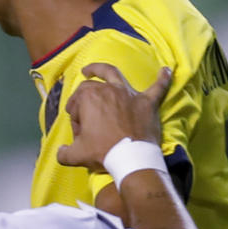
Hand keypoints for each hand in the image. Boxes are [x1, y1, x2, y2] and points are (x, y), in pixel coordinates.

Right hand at [55, 63, 171, 173]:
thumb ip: (64, 153)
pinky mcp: (147, 102)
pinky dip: (163, 79)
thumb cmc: (103, 152)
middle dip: (83, 101)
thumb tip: (60, 152)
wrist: (131, 159)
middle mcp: (108, 90)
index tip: (79, 133)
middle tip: (84, 117)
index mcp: (89, 98)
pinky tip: (167, 70)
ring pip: (114, 74)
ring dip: (103, 70)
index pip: (77, 103)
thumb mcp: (76, 154)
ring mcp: (128, 94)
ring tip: (93, 70)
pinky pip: (157, 88)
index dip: (75, 118)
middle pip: (91, 88)